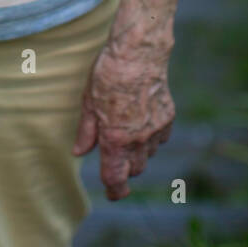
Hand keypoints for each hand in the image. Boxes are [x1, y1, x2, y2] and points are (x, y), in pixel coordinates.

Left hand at [72, 0, 176, 199]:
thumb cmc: (108, 74)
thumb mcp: (88, 102)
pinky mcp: (168, 117)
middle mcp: (138, 140)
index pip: (116, 178)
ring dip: (137, 153)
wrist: (138, 52)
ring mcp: (156, 130)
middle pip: (134, 169)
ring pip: (148, 155)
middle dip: (124, 169)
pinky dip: (151, 137)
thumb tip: (79, 152)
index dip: (114, 190)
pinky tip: (142, 122)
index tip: (112, 194)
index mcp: (115, 139)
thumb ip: (86, 131)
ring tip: (126, 134)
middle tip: (114, 159)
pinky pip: (161, 138)